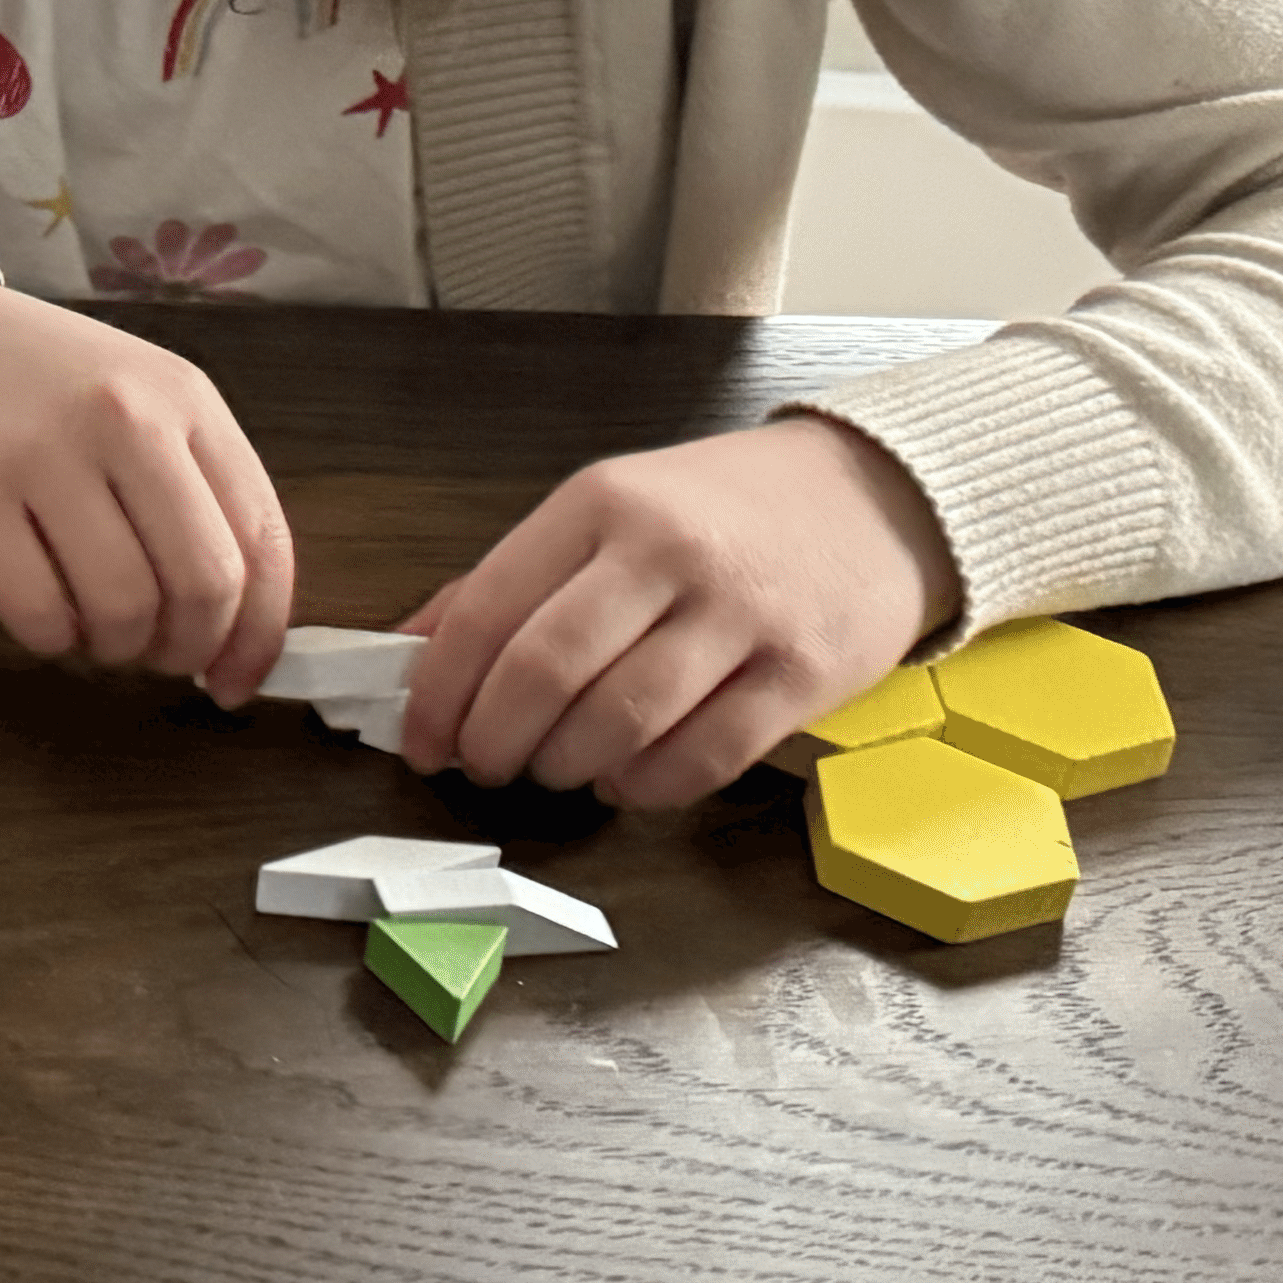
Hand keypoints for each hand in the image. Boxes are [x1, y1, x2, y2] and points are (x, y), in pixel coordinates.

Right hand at [0, 277, 298, 700]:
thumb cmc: (43, 387)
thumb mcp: (142, 404)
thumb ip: (197, 495)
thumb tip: (234, 634)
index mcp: (185, 399)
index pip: (261, 540)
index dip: (257, 634)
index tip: (236, 681)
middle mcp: (125, 419)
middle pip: (202, 583)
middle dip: (187, 648)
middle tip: (159, 659)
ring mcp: (43, 453)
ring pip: (121, 607)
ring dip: (116, 649)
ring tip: (96, 635)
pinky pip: (36, 610)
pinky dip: (51, 640)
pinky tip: (45, 621)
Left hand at [396, 416, 959, 808]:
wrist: (875, 496)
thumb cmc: (721, 511)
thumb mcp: (607, 512)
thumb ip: (508, 580)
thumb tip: (408, 650)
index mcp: (601, 504)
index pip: (490, 610)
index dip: (439, 692)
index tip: (421, 741)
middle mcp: (667, 552)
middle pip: (547, 671)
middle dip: (495, 740)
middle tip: (484, 765)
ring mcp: (740, 614)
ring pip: (620, 721)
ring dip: (566, 767)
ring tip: (556, 768)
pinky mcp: (801, 674)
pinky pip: (701, 757)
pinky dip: (646, 786)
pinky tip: (626, 778)